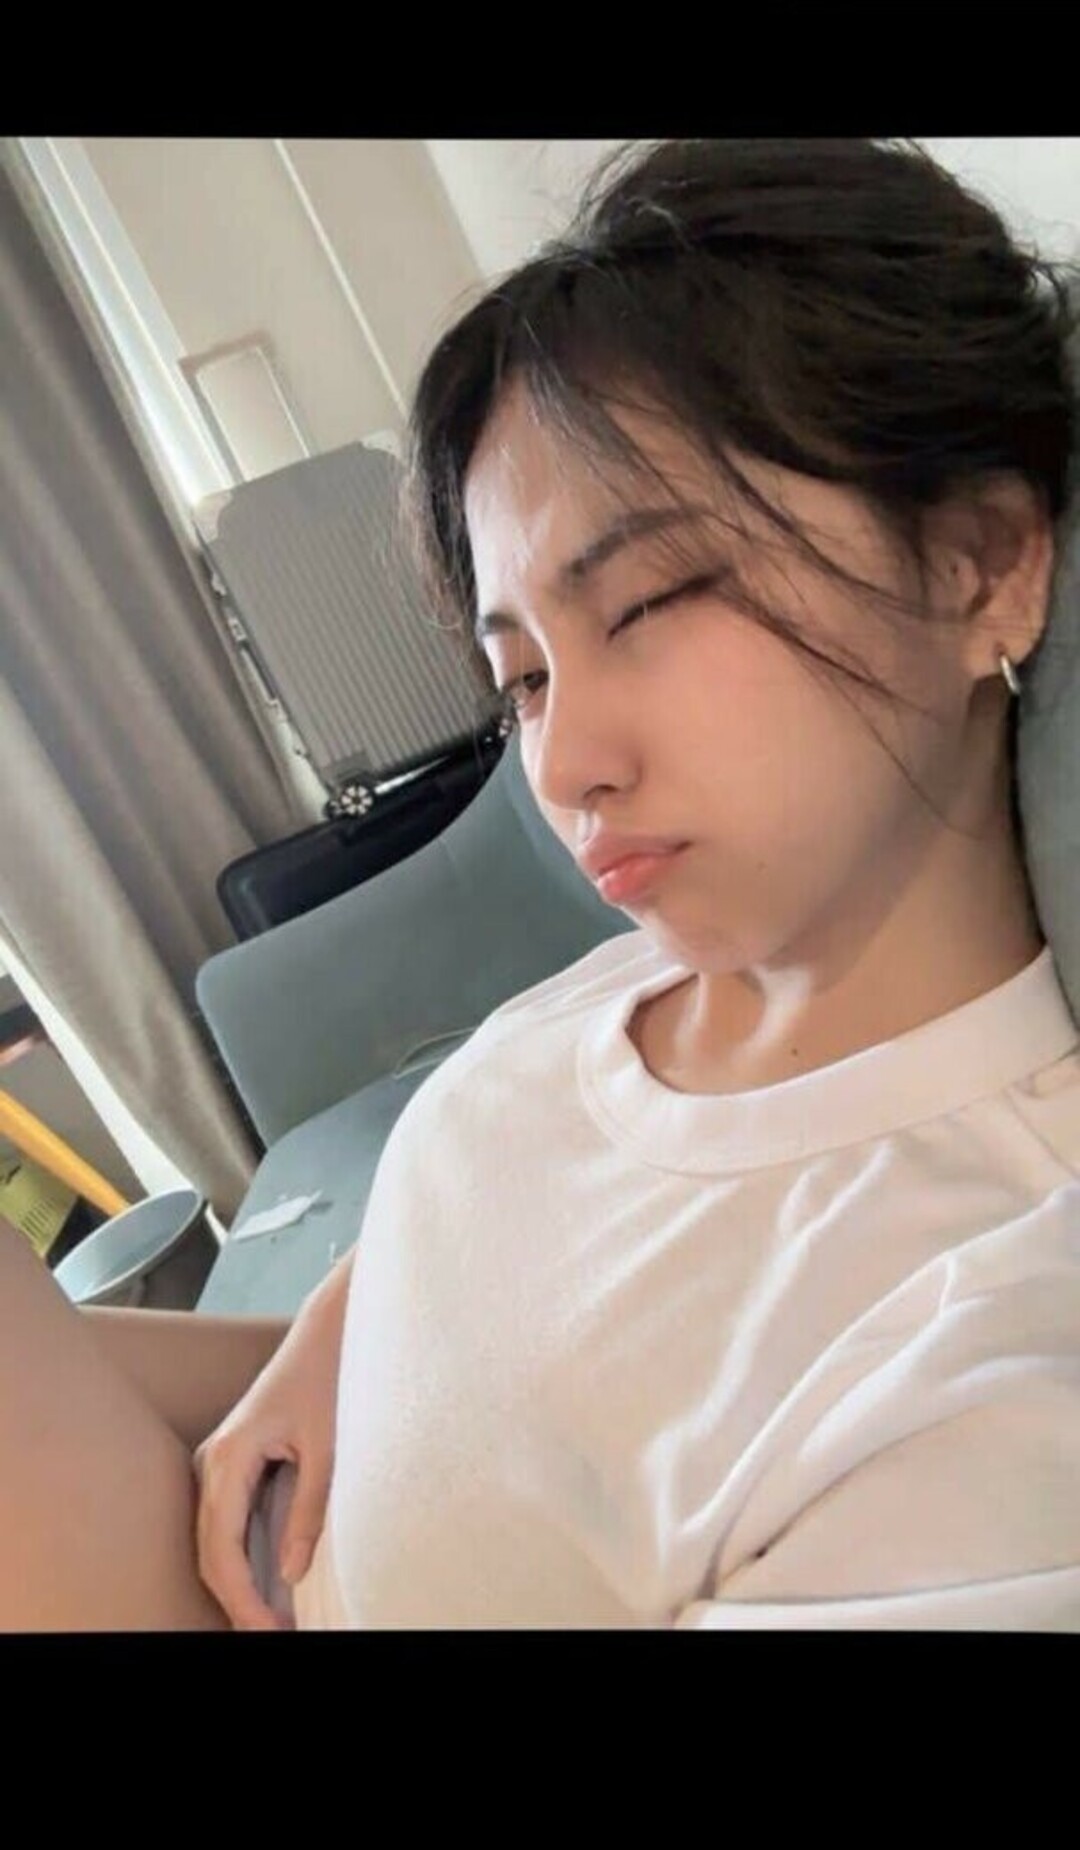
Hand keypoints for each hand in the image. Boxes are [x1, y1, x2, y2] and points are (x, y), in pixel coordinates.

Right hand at [193, 1256, 350, 1629]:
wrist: (326, 1332)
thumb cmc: (327, 1379)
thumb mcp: (327, 1450)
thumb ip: (308, 1511)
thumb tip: (290, 1573)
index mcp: (230, 1456)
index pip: (221, 1549)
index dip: (242, 1599)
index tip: (270, 1630)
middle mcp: (213, 1460)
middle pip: (210, 1552)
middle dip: (237, 1601)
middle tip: (274, 1634)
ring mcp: (218, 1462)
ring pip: (214, 1542)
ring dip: (238, 1583)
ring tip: (272, 1620)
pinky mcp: (233, 1465)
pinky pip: (225, 1524)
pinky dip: (241, 1559)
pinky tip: (268, 1584)